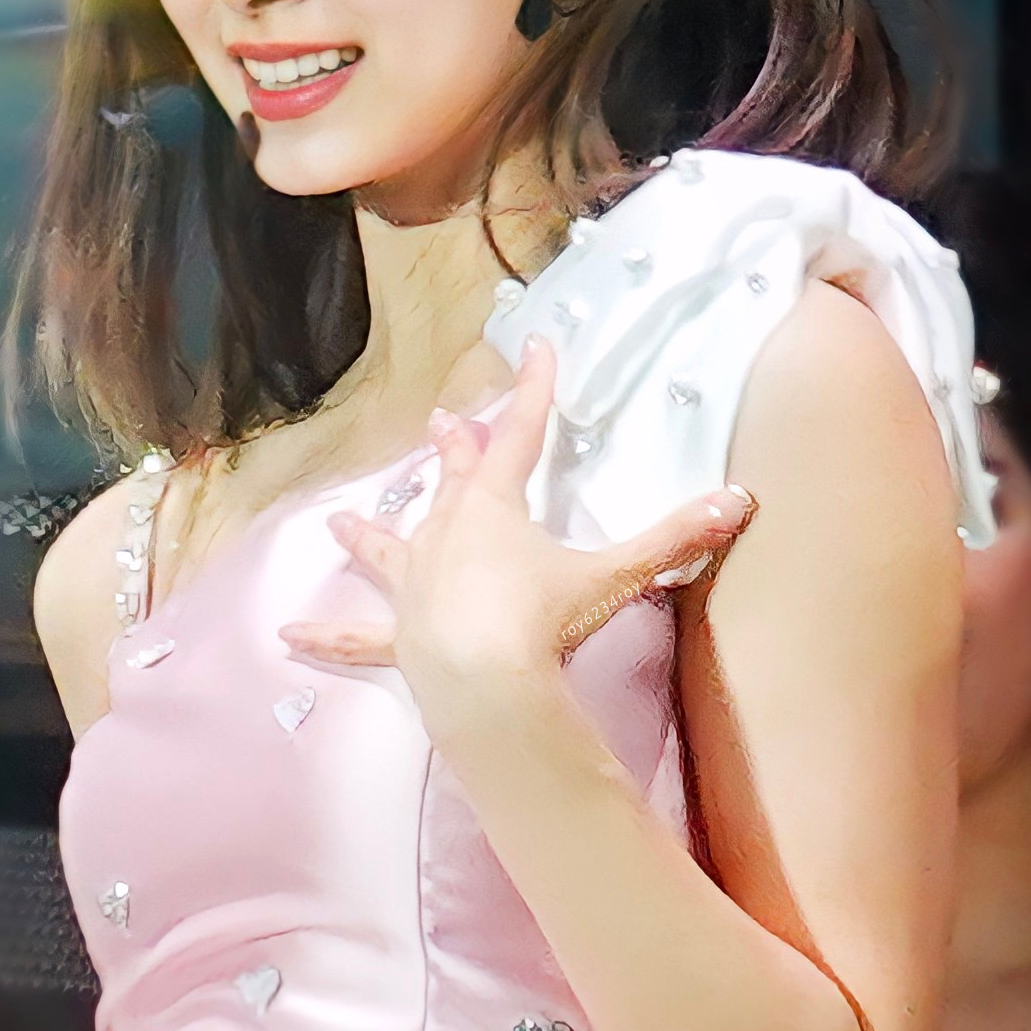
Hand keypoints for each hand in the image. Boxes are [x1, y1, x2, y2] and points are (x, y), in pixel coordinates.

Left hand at [277, 336, 755, 729]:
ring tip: (335, 521)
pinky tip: (288, 635)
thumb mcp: (616, 575)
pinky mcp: (401, 638)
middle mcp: (447, 537)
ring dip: (368, 534)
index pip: (523, 436)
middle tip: (444, 422)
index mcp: (495, 510)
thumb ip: (674, 538)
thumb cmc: (544, 620)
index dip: (535, 391)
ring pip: (390, 550)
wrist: (486, 682)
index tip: (538, 348)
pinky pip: (358, 637)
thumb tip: (742, 500)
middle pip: (453, 484)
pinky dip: (327, 635)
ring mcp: (417, 587)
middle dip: (455, 452)